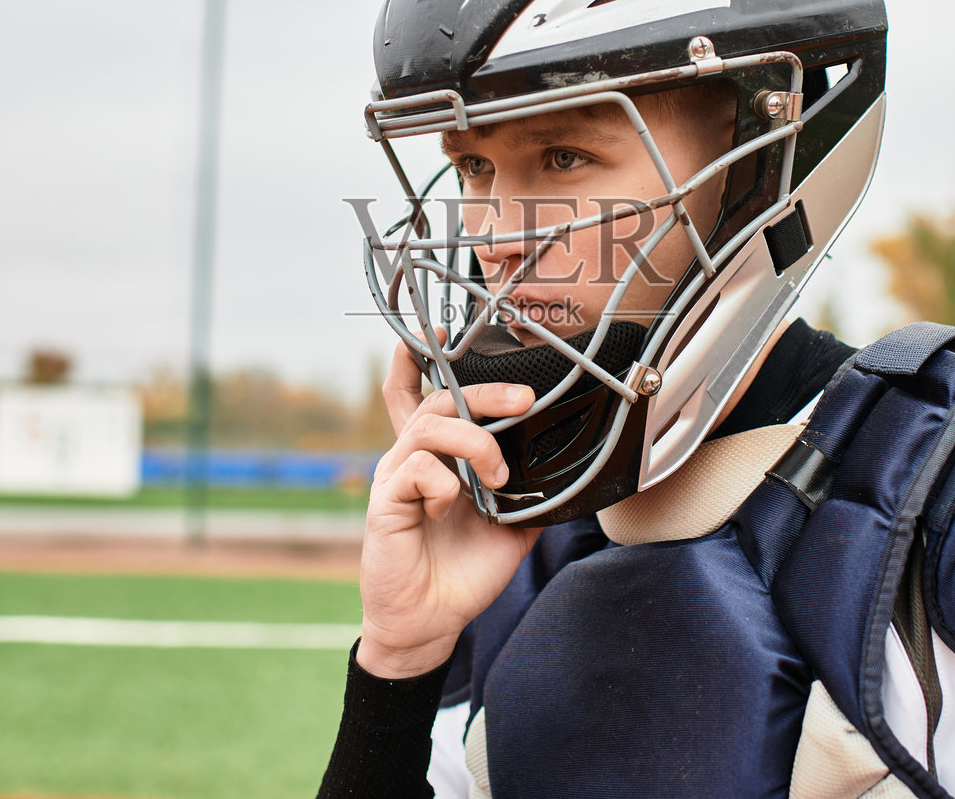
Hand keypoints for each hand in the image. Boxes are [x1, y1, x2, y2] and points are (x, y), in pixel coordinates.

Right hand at [356, 339, 539, 678]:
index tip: (444, 330)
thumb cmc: (462, 574)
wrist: (432, 623)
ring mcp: (396, 478)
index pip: (419, 394)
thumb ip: (530, 496)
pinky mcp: (386, 504)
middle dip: (484, 391)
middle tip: (523, 400)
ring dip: (474, 443)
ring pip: (431, 426)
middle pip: (438, 398)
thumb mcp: (510, 529)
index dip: (422, 359)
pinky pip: (418, 470)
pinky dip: (445, 485)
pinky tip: (451, 511)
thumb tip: (569, 475)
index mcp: (437, 459)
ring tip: (495, 477)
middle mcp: (411, 459)